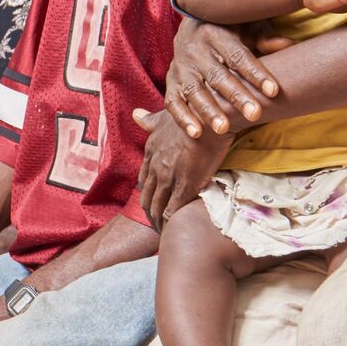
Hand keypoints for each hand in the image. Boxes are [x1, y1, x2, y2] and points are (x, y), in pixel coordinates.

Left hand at [133, 105, 231, 229]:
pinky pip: (171, 211)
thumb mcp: (165, 115)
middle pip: (146, 197)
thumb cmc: (192, 114)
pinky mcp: (184, 187)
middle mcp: (156, 167)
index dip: (147, 192)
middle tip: (155, 223)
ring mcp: (168, 178)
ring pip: (156, 207)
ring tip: (162, 231)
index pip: (143, 179)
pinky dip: (169, 223)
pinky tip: (172, 230)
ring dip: (157, 221)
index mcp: (151, 152)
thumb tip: (135, 114)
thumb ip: (149, 120)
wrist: (211, 119)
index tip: (151, 202)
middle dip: (149, 212)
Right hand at [161, 17, 285, 140]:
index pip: (238, 56)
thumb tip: (287, 44)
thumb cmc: (229, 30)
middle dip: (237, 96)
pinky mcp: (171, 83)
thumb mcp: (247, 28)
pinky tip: (196, 133)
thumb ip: (264, 37)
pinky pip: (174, 102)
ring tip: (224, 129)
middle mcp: (195, 50)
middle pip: (218, 76)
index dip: (256, 74)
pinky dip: (183, 118)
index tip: (274, 91)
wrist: (191, 28)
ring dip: (209, 111)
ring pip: (195, 91)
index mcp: (216, 34)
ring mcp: (181, 68)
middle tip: (255, 115)